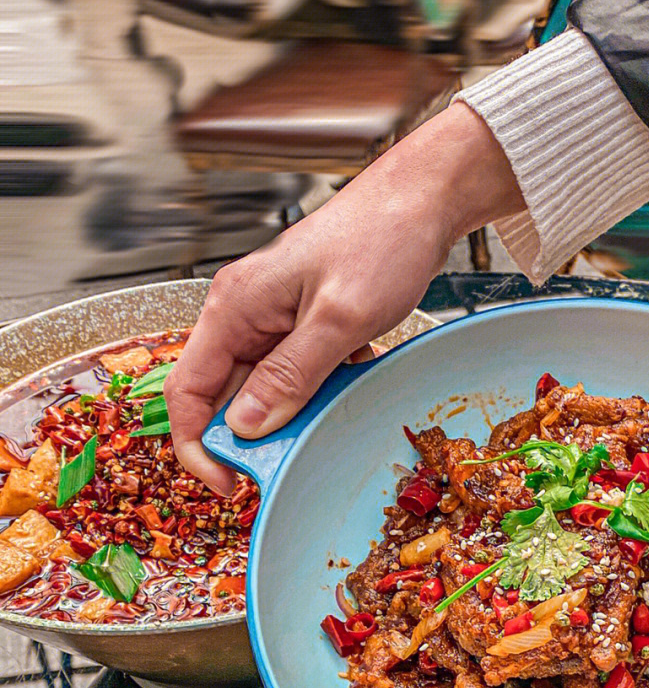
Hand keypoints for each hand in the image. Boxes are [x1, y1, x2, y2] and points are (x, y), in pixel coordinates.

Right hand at [165, 103, 524, 492]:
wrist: (421, 202)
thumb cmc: (381, 241)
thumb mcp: (339, 320)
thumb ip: (291, 375)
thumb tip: (247, 426)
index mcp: (234, 307)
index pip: (186, 391)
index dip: (198, 446)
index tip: (228, 485)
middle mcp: (243, 313)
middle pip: (224, 396)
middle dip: (254, 436)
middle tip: (294, 459)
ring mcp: (272, 318)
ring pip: (264, 389)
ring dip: (293, 412)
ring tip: (333, 407)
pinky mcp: (301, 323)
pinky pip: (295, 373)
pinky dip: (320, 389)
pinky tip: (351, 377)